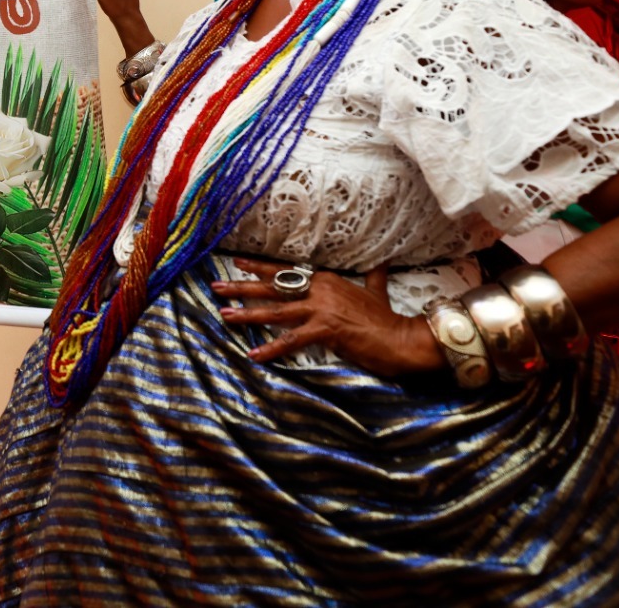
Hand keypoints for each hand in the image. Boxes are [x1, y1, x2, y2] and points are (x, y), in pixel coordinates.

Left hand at [210, 259, 443, 376]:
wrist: (402, 338)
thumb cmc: (387, 318)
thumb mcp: (377, 292)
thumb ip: (374, 277)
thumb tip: (383, 263)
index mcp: (326, 280)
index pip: (286, 272)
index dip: (260, 268)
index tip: (237, 264)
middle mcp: (320, 290)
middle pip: (273, 287)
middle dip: (242, 287)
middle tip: (216, 287)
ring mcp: (321, 309)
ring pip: (276, 311)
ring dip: (248, 314)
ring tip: (224, 315)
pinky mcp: (325, 330)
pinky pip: (292, 340)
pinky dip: (272, 349)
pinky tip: (254, 355)